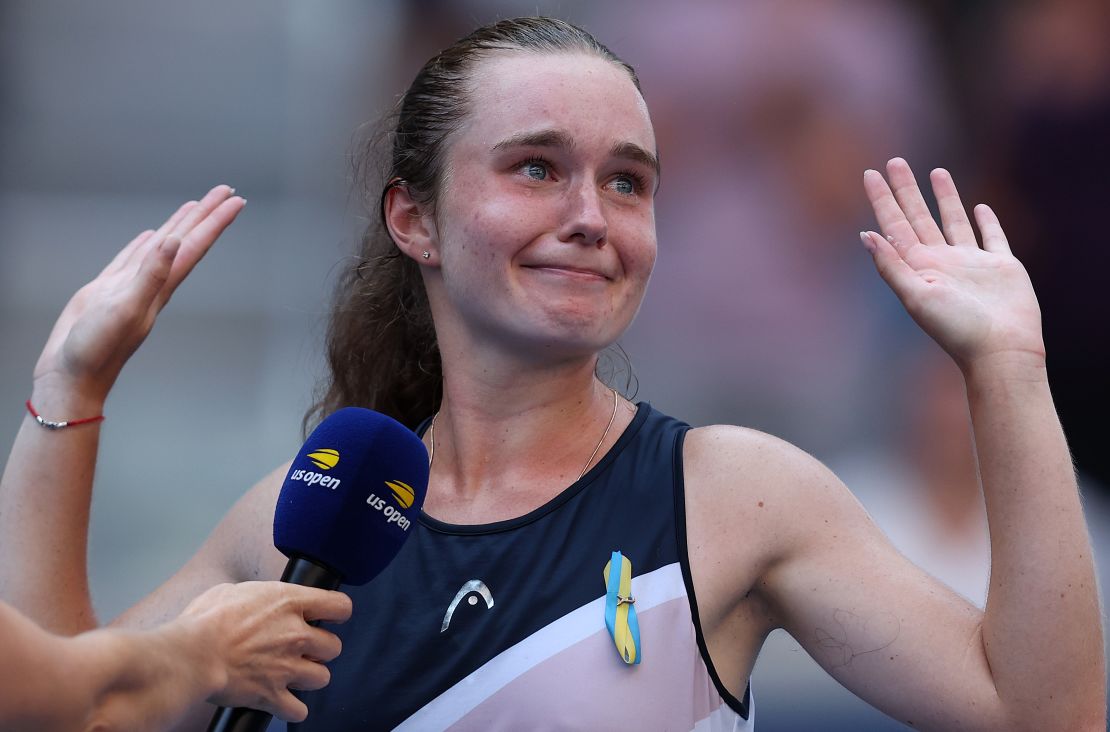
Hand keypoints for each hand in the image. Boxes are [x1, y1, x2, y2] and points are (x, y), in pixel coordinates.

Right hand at [31, 185, 244, 404]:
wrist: (72, 375)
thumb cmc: (97, 350)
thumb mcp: (125, 308)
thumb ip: (150, 274)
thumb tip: (171, 241)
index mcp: (161, 286)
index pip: (195, 245)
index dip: (215, 221)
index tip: (235, 199)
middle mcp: (152, 283)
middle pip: (186, 239)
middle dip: (206, 214)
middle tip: (225, 190)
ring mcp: (132, 286)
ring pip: (162, 246)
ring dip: (180, 225)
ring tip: (194, 205)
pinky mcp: (109, 290)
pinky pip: (133, 259)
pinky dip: (145, 245)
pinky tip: (151, 237)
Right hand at [179, 581, 352, 721]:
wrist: (190, 655)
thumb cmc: (205, 621)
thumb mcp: (233, 591)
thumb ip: (257, 597)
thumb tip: (258, 601)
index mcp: (289, 602)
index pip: (340, 606)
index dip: (337, 612)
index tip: (329, 616)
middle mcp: (296, 634)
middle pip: (334, 646)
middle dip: (320, 650)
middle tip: (302, 650)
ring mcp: (287, 667)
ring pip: (322, 677)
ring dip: (309, 677)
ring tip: (291, 674)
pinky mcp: (273, 695)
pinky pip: (298, 711)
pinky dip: (291, 709)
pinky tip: (281, 701)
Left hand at [861, 158, 1044, 370]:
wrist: (1000, 350)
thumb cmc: (956, 327)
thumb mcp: (915, 296)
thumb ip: (891, 265)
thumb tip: (864, 234)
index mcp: (917, 266)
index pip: (894, 224)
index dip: (881, 199)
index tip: (869, 173)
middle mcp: (941, 261)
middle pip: (918, 216)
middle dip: (905, 189)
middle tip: (895, 161)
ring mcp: (971, 263)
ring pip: (953, 221)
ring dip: (944, 198)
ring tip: (936, 171)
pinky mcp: (1000, 267)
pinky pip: (993, 237)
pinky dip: (987, 222)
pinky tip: (981, 207)